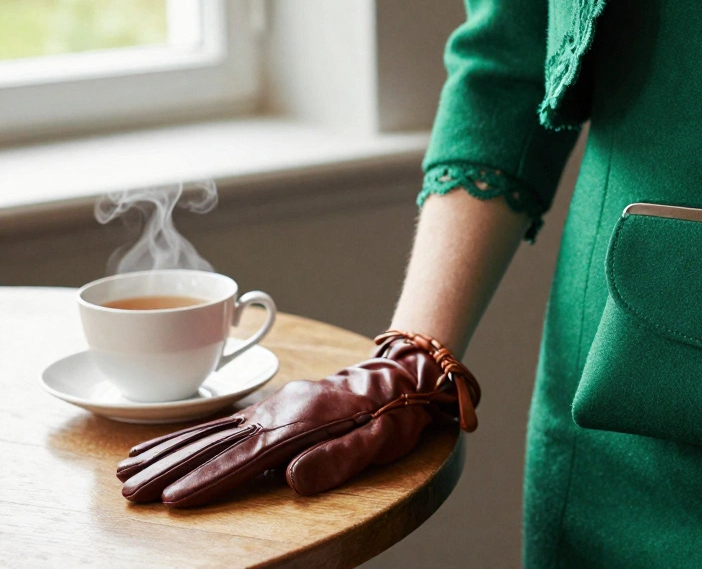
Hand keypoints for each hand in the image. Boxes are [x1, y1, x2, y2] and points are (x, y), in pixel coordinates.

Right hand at [116, 331, 478, 507]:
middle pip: (215, 443)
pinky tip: (162, 448)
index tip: (172, 499)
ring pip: (209, 432)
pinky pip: (220, 423)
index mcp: (303, 424)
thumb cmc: (394, 415)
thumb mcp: (380, 442)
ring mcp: (272, 408)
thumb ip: (338, 460)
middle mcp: (279, 413)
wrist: (401, 376)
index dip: (208, 480)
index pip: (246, 458)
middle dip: (169, 468)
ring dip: (166, 452)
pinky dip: (186, 435)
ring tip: (127, 472)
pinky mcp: (270, 409)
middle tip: (128, 492)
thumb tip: (292, 481)